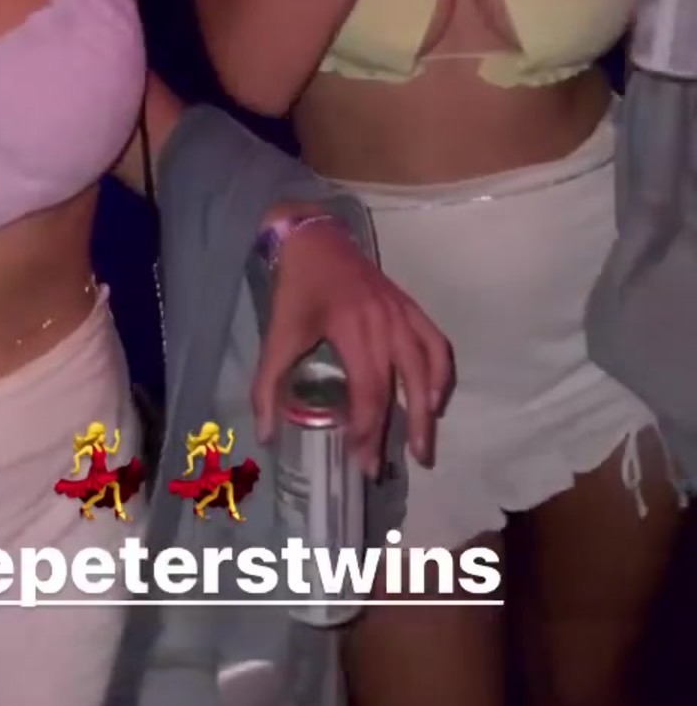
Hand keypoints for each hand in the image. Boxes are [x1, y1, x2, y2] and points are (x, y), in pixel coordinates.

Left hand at [251, 215, 452, 477]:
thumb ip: (268, 386)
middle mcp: (385, 321)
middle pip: (402, 386)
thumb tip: (265, 435)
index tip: (363, 462)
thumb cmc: (296, 288)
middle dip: (402, 431)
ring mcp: (402, 312)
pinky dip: (440, 373)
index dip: (369, 430)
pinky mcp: (409, 305)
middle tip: (397, 467)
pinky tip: (435, 398)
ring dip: (429, 409)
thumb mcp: (278, 335)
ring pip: (427, 367)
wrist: (314, 238)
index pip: (370, 391)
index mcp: (353, 328)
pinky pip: (436, 342)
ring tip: (423, 445)